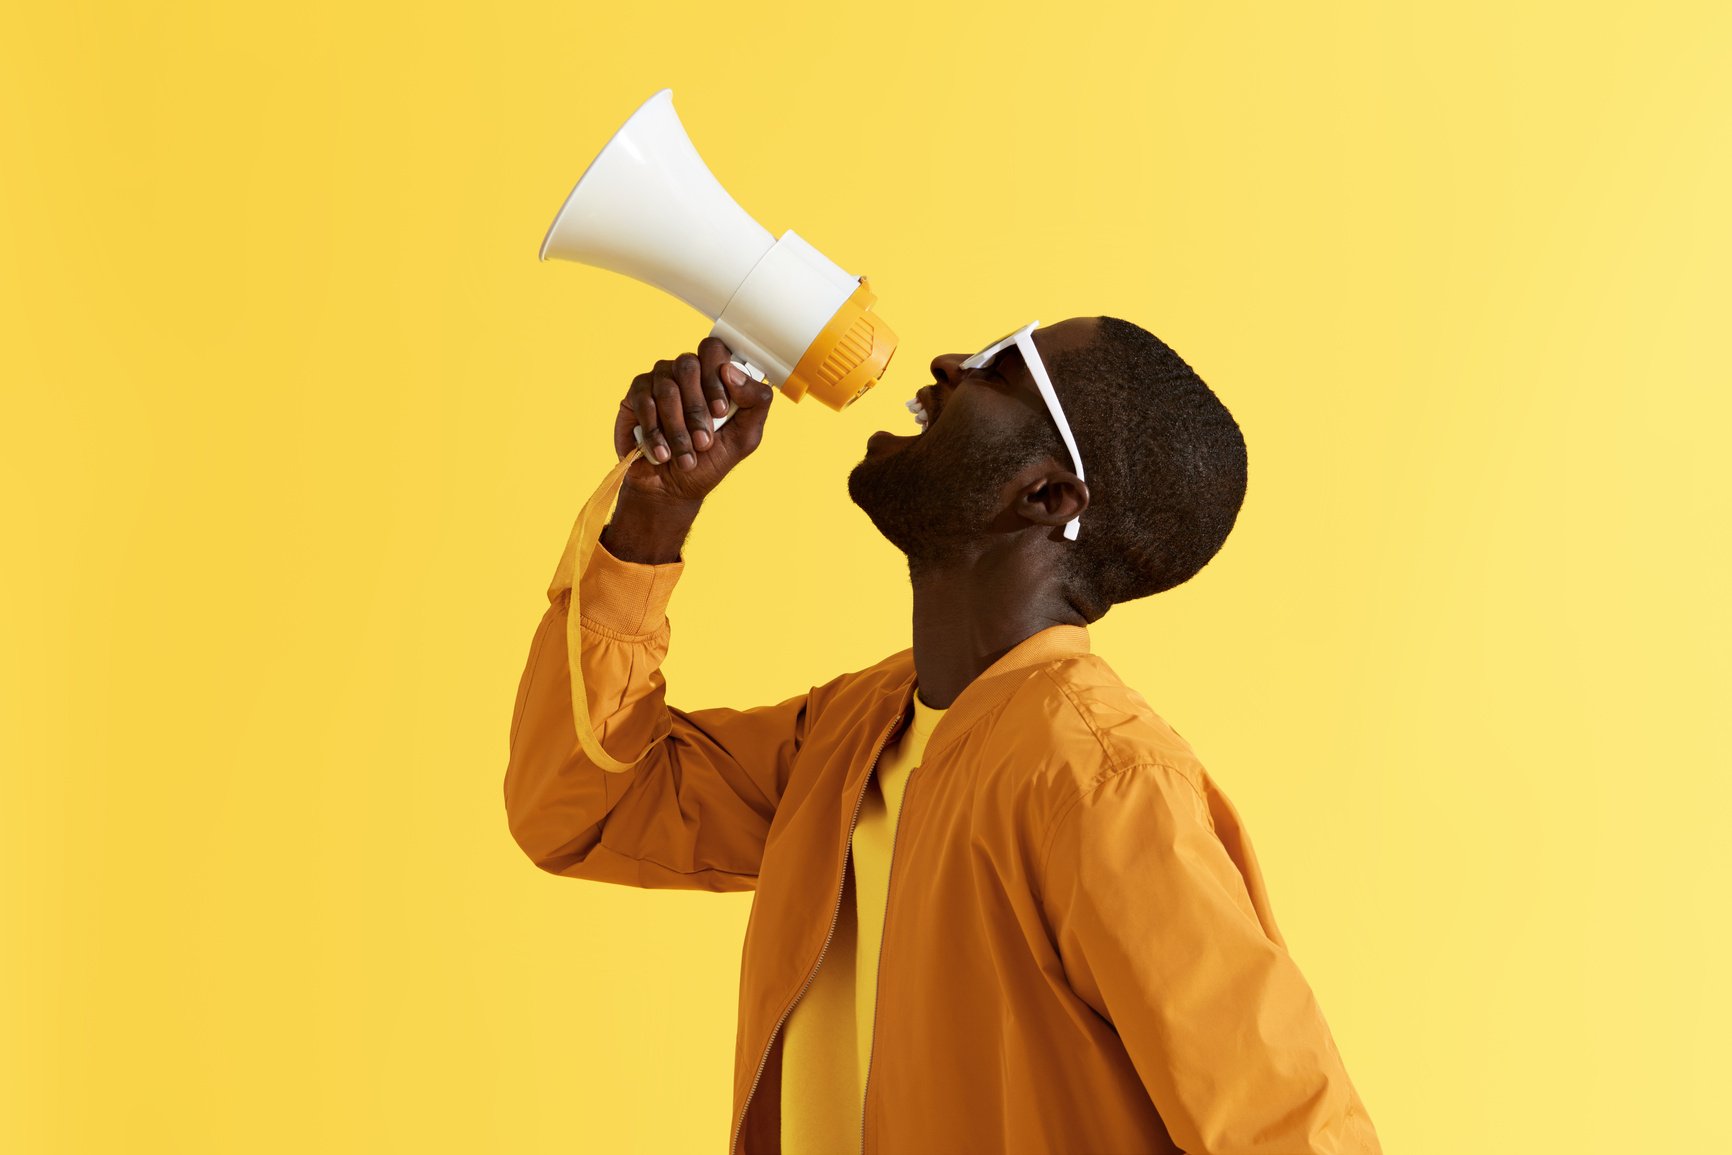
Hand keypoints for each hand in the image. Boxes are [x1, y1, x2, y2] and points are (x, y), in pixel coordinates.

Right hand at [613, 336, 775, 507]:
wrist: (673, 489)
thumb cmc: (709, 461)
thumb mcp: (745, 438)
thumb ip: (756, 402)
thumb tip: (732, 371)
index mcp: (714, 374)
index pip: (714, 351)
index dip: (716, 378)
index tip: (721, 412)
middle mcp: (685, 372)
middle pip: (688, 365)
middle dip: (697, 409)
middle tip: (703, 442)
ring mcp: (658, 381)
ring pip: (667, 388)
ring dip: (678, 429)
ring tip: (685, 457)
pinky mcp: (635, 397)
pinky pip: (644, 403)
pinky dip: (655, 433)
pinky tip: (662, 453)